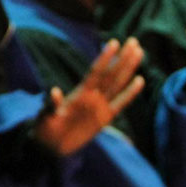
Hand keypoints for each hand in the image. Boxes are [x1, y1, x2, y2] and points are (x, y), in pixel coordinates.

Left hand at [35, 38, 144, 155]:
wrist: (51, 145)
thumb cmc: (46, 127)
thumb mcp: (46, 116)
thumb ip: (52, 105)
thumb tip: (54, 91)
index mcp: (80, 93)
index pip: (96, 72)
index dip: (105, 58)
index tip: (114, 42)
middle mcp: (92, 96)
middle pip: (111, 73)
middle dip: (122, 58)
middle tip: (133, 41)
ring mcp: (100, 106)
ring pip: (118, 84)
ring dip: (128, 69)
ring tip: (138, 53)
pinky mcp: (105, 118)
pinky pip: (121, 103)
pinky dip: (130, 93)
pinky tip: (139, 80)